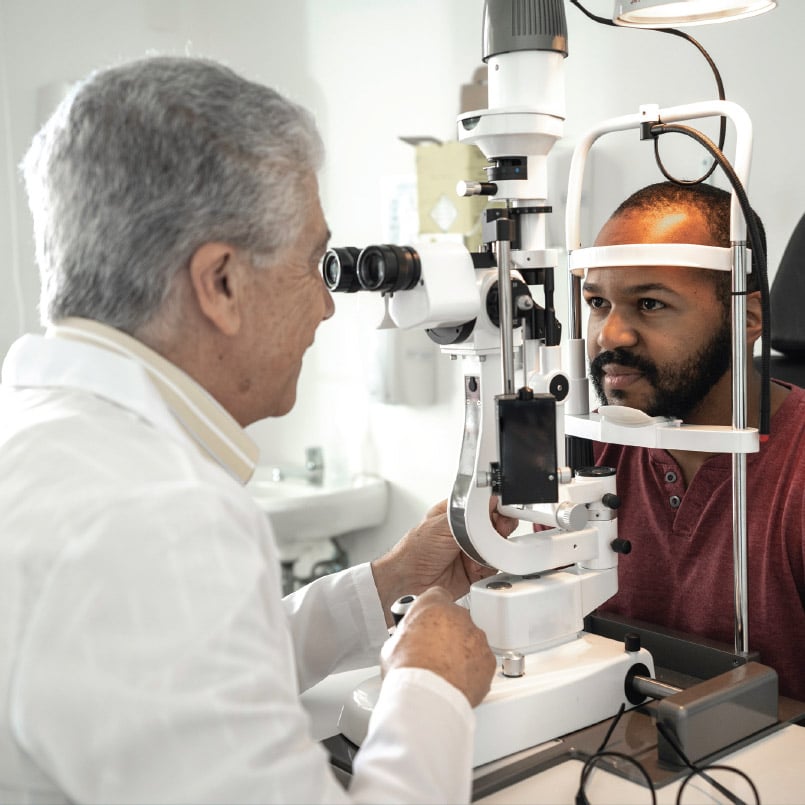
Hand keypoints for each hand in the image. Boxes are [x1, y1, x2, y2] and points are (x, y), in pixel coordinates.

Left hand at [371, 496, 517, 624]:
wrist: (407, 583)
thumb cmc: (414, 552)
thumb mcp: (442, 525)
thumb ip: (467, 514)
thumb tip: (488, 501)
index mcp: (455, 513)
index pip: (484, 505)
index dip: (496, 508)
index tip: (503, 511)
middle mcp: (465, 532)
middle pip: (495, 525)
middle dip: (499, 529)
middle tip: (497, 532)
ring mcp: (471, 551)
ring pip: (497, 546)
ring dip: (492, 550)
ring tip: (479, 554)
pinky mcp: (476, 571)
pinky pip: (494, 567)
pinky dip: (490, 567)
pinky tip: (477, 567)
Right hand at [380, 586, 495, 706]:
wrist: (427, 695)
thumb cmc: (408, 669)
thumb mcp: (393, 644)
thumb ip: (407, 635)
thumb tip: (406, 644)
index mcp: (434, 605)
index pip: (437, 596)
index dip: (432, 611)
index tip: (429, 622)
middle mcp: (459, 616)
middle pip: (456, 620)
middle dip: (448, 634)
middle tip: (434, 653)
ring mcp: (477, 637)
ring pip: (471, 640)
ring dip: (462, 651)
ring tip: (445, 671)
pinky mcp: (489, 660)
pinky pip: (482, 662)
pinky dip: (473, 670)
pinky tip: (457, 681)